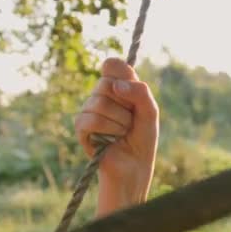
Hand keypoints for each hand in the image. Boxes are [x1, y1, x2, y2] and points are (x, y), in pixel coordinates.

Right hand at [75, 58, 158, 202]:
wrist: (134, 167)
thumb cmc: (143, 139)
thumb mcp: (150, 112)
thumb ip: (141, 93)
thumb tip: (116, 85)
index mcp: (118, 87)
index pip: (112, 64)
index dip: (121, 73)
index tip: (131, 90)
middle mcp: (101, 96)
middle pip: (107, 83)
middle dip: (126, 105)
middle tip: (131, 121)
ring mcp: (88, 110)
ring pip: (99, 102)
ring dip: (120, 121)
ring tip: (122, 133)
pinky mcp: (81, 128)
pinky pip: (90, 120)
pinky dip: (107, 130)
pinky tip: (111, 140)